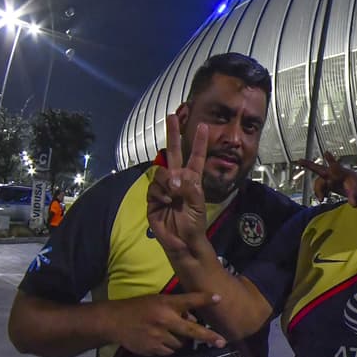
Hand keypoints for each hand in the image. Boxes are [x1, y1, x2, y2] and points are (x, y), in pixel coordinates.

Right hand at [108, 292, 224, 355]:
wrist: (114, 321)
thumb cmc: (140, 308)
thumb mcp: (158, 301)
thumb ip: (178, 309)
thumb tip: (196, 321)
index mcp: (166, 304)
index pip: (189, 301)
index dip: (204, 299)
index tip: (218, 299)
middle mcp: (165, 320)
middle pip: (192, 331)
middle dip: (209, 337)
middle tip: (222, 343)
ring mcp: (158, 336)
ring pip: (181, 343)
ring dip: (180, 340)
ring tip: (168, 333)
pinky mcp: (152, 349)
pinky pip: (169, 351)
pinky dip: (168, 347)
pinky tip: (158, 340)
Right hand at [147, 116, 208, 256]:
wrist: (182, 241)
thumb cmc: (194, 223)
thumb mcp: (197, 203)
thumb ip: (188, 187)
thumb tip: (175, 177)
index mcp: (192, 180)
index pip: (195, 157)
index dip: (199, 143)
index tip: (204, 126)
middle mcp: (177, 180)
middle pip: (173, 153)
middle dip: (173, 135)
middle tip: (172, 116)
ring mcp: (163, 188)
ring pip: (161, 173)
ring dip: (167, 181)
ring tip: (173, 195)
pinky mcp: (152, 198)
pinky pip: (153, 188)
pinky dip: (159, 193)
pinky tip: (164, 201)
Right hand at [294, 152, 356, 205]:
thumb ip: (354, 197)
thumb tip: (353, 204)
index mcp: (340, 172)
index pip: (334, 165)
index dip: (330, 160)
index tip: (326, 153)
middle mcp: (333, 174)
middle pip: (319, 168)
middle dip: (309, 164)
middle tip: (299, 160)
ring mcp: (329, 179)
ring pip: (318, 182)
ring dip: (317, 189)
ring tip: (321, 199)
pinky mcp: (328, 185)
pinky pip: (320, 188)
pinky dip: (319, 193)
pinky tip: (322, 199)